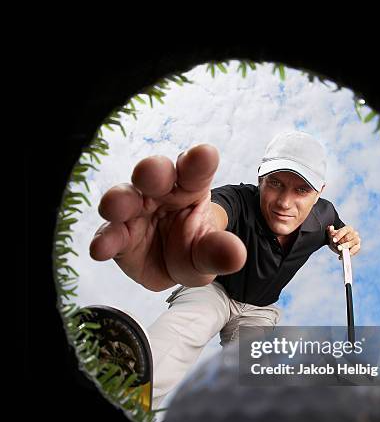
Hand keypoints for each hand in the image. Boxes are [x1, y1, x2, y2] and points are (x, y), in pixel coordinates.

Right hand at [89, 144, 246, 290]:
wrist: (171, 267)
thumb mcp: (209, 254)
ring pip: (124, 197)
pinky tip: (100, 248)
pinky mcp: (117, 233)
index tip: (204, 154)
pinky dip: (104, 239)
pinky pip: (109, 234)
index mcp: (191, 186)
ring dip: (119, 199)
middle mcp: (160, 192)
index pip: (196, 170)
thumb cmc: (193, 247)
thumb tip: (237, 255)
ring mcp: (135, 210)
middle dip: (152, 170)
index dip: (198, 161)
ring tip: (117, 207)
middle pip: (155, 173)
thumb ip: (219, 252)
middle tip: (152, 172)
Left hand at [327, 225, 360, 259]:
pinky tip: (341, 256)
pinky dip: (348, 254)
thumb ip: (331, 231)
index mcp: (348, 228)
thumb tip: (330, 227)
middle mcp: (354, 233)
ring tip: (340, 251)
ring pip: (352, 244)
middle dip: (342, 243)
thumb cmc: (337, 238)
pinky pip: (354, 251)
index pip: (344, 231)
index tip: (334, 240)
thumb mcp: (332, 235)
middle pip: (348, 238)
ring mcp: (357, 240)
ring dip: (346, 248)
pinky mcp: (358, 247)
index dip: (338, 236)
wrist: (341, 243)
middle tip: (338, 247)